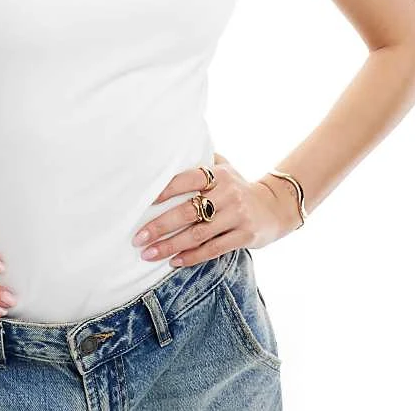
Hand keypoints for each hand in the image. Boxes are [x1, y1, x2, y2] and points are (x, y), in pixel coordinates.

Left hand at [131, 152, 297, 267]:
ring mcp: (237, 215)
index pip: (188, 179)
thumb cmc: (238, 186)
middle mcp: (228, 193)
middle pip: (188, 211)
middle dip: (160, 226)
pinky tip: (174, 262)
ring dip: (170, 245)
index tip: (145, 203)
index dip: (166, 190)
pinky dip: (192, 257)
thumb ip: (201, 161)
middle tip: (138, 238)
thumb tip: (168, 153)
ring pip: (198, 233)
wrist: (275, 206)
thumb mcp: (225, 167)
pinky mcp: (245, 236)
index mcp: (219, 174)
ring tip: (149, 253)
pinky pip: (213, 249)